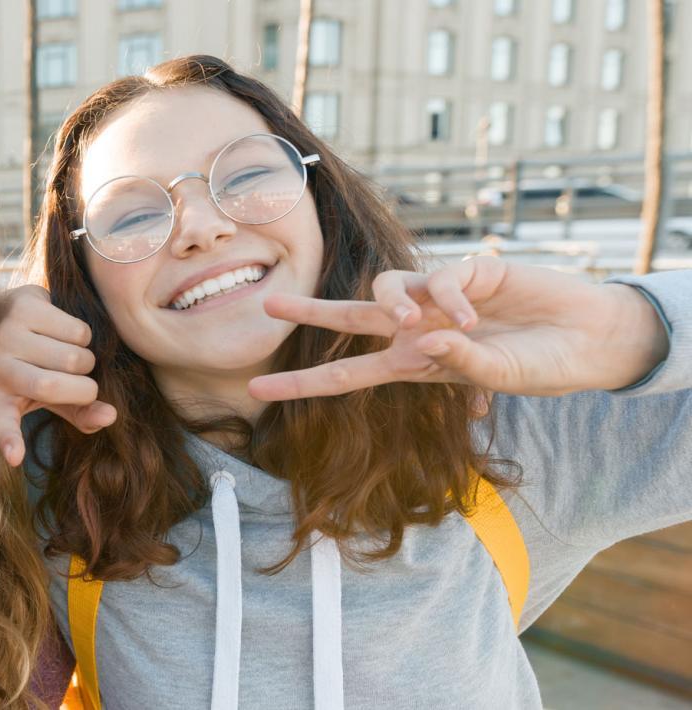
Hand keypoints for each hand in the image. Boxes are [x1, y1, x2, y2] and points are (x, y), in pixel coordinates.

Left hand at [0, 286, 117, 465]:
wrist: (10, 313)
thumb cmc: (36, 364)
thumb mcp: (54, 396)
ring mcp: (7, 335)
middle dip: (84, 388)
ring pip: (74, 357)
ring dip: (87, 358)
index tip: (15, 457)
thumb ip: (81, 413)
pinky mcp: (24, 307)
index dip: (10, 440)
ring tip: (70, 353)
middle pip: (54, 387)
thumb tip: (111, 416)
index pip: (0, 424)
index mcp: (0, 398)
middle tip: (81, 380)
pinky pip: (78, 331)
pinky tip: (65, 332)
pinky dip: (85, 335)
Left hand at [249, 256, 668, 400]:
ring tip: (416, 321)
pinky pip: (439, 281)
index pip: (349, 375)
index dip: (304, 383)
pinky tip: (476, 318)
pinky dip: (450, 300)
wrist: (590, 339)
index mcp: (416, 364)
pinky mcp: (467, 272)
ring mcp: (440, 299)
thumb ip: (460, 364)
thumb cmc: (543, 365)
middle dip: (309, 313)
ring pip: (387, 289)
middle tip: (268, 305)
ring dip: (394, 304)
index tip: (257, 391)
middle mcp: (419, 330)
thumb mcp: (499, 378)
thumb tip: (421, 338)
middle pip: (350, 319)